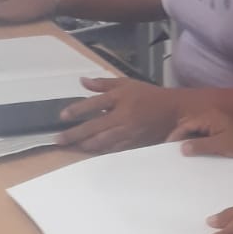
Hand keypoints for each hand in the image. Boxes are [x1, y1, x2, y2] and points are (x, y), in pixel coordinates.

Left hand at [59, 78, 177, 153]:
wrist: (174, 111)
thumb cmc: (148, 95)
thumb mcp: (126, 83)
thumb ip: (103, 83)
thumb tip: (82, 82)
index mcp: (121, 98)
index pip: (94, 104)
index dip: (77, 110)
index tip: (63, 116)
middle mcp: (123, 116)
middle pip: (94, 127)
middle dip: (74, 134)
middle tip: (58, 139)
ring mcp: (129, 132)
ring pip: (102, 141)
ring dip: (85, 145)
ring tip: (71, 146)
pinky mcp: (134, 143)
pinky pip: (114, 149)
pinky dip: (100, 151)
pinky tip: (90, 151)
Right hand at [168, 109, 232, 159]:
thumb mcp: (219, 145)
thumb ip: (200, 146)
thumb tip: (182, 148)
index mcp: (209, 117)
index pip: (185, 125)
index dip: (175, 136)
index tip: (167, 148)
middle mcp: (210, 119)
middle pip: (188, 127)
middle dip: (179, 139)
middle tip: (171, 153)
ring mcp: (214, 126)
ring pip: (195, 133)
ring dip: (188, 142)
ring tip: (181, 156)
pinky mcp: (218, 133)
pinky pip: (203, 138)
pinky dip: (197, 145)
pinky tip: (194, 155)